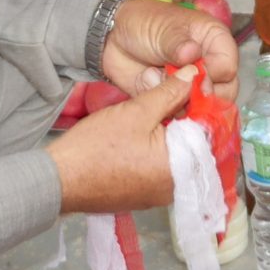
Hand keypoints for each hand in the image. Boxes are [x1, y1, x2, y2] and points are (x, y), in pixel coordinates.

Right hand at [49, 67, 192, 214]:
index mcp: (183, 168)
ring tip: (158, 109)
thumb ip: (170, 93)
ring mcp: (159, 194)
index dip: (205, 105)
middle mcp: (177, 187)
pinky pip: (162, 168)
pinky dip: (159, 149)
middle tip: (176, 93)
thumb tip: (193, 74)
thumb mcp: (137, 111)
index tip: (197, 85)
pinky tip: (146, 132)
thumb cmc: (97, 147)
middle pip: (195, 146)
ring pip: (178, 156)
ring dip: (173, 133)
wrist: (59, 180)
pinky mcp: (143, 195)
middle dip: (188, 118)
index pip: (210, 133)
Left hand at [98, 0, 241, 102]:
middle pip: (222, 93)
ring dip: (180, 106)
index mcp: (214, 41)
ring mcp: (193, 86)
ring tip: (157, 87)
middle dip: (199, 98)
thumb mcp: (163, 29)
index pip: (228, 67)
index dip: (214, 76)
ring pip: (202, 108)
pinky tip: (152, 96)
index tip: (195, 79)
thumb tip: (192, 53)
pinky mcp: (176, 101)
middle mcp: (209, 65)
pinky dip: (165, 112)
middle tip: (178, 94)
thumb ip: (178, 44)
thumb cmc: (143, 24)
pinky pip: (179, 116)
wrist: (112, 39)